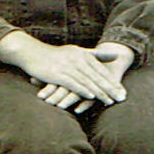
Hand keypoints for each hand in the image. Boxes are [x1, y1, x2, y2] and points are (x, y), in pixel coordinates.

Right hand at [6, 37, 127, 112]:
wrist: (31, 52)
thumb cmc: (55, 54)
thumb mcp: (76, 51)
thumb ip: (96, 55)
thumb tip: (117, 55)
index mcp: (82, 54)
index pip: (101, 70)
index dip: (112, 81)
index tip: (122, 91)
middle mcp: (76, 59)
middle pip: (96, 76)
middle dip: (110, 89)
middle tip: (120, 98)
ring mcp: (66, 66)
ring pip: (86, 81)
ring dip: (99, 92)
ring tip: (109, 101)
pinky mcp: (56, 74)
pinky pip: (72, 83)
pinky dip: (82, 90)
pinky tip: (90, 97)